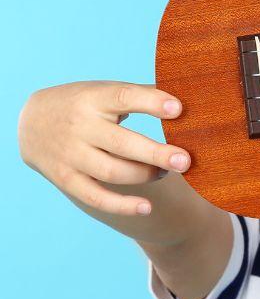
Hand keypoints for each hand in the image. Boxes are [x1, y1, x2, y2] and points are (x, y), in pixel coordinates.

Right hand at [18, 81, 190, 215]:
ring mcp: (70, 154)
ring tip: (166, 172)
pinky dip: (121, 205)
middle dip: (156, 154)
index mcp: (93, 98)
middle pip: (121, 143)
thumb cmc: (84, 105)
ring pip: (113, 172)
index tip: (178, 108)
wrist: (31, 122)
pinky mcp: (65, 178)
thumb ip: (142, 94)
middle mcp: (79, 126)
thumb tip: (190, 94)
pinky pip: (95, 197)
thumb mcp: (104, 91)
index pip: (123, 97)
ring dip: (146, 176)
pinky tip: (146, 207)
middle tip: (185, 161)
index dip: (151, 102)